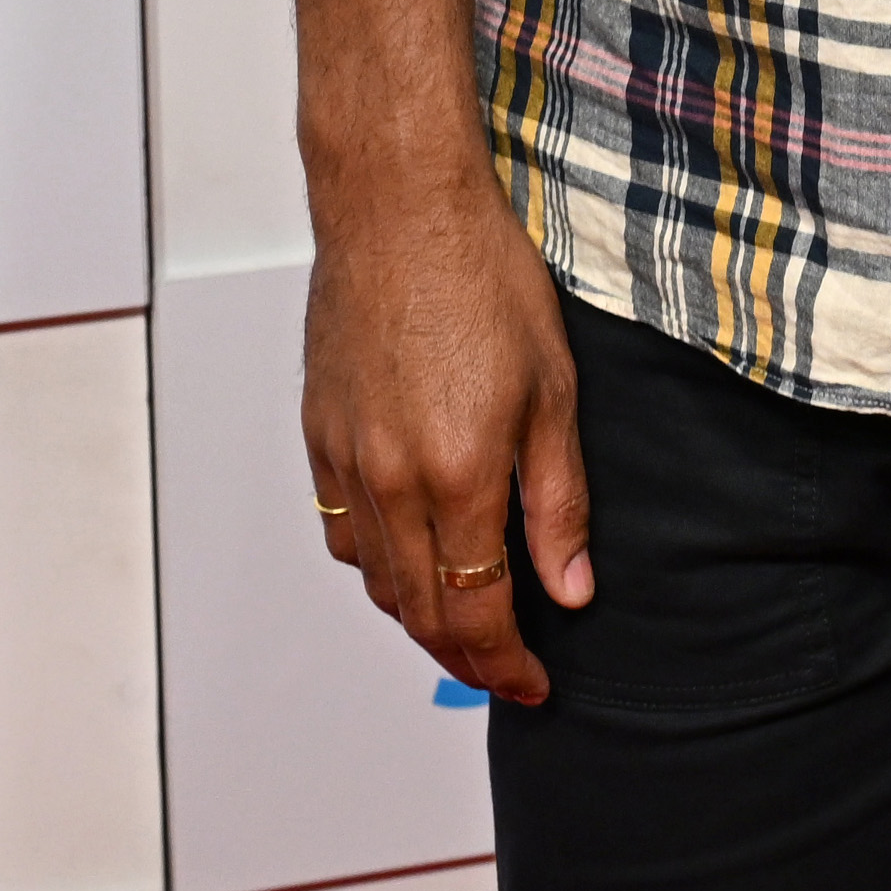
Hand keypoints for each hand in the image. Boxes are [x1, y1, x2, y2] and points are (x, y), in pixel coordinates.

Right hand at [301, 167, 592, 703]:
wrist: (399, 208)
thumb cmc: (483, 277)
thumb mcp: (553, 388)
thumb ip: (559, 500)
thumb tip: (570, 590)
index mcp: (457, 475)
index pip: (477, 611)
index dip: (507, 662)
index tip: (534, 682)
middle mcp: (391, 483)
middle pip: (421, 612)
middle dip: (465, 657)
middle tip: (504, 671)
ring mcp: (346, 462)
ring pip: (377, 581)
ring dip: (418, 618)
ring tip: (462, 626)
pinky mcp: (320, 436)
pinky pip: (343, 531)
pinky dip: (377, 565)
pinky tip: (407, 557)